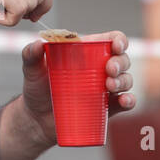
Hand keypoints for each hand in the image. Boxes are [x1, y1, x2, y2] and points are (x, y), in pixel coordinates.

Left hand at [20, 31, 134, 144]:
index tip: (116, 45)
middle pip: (122, 60)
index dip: (119, 40)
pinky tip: (125, 100)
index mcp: (87, 53)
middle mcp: (100, 68)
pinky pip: (125, 103)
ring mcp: (105, 89)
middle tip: (109, 70)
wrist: (36, 119)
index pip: (110, 40)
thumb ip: (30, 54)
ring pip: (126, 80)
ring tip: (110, 86)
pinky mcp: (106, 108)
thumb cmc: (36, 88)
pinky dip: (129, 101)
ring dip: (124, 81)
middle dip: (121, 63)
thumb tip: (37, 45)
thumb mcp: (31, 69)